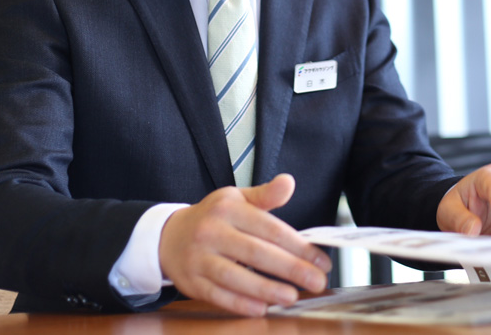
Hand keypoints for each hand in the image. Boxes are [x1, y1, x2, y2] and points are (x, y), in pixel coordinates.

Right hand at [158, 173, 330, 315]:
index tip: (321, 259)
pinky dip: (240, 303)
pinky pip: (218, 295)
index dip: (298, 245)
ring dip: (267, 289)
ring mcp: (199, 257)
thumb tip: (289, 182)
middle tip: (317, 281)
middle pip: (256, 252)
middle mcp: (212, 231)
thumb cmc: (213, 217)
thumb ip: (265, 195)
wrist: (169, 236)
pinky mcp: (191, 282)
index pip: (269, 227)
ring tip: (292, 296)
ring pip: (236, 276)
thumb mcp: (236, 198)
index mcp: (229, 208)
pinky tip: (261, 308)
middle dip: (290, 268)